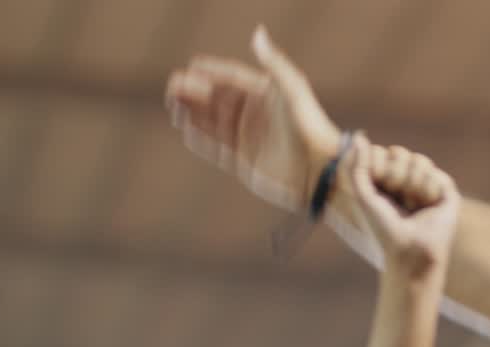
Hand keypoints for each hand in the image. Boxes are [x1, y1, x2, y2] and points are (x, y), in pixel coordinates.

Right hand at [167, 26, 341, 211]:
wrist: (317, 170)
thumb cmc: (309, 126)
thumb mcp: (292, 89)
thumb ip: (273, 62)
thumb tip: (257, 32)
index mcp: (263, 93)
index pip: (230, 78)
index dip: (210, 73)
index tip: (190, 68)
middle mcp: (253, 114)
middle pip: (216, 99)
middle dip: (194, 92)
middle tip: (173, 86)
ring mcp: (247, 137)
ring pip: (212, 121)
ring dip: (192, 112)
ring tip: (173, 105)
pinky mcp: (243, 160)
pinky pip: (215, 146)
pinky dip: (199, 136)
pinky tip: (184, 129)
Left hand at [340, 135, 461, 275]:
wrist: (408, 251)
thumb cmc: (382, 229)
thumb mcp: (363, 196)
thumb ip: (358, 167)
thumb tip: (358, 137)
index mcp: (387, 181)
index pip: (383, 153)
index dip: (378, 167)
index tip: (377, 188)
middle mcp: (407, 181)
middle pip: (400, 153)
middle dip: (394, 174)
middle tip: (395, 197)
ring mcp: (427, 185)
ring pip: (418, 160)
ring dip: (410, 184)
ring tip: (411, 205)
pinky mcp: (446, 192)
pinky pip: (435, 174)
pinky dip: (427, 190)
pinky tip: (426, 207)